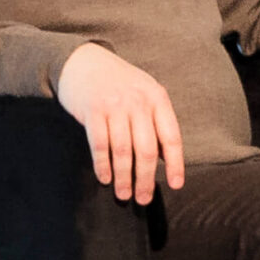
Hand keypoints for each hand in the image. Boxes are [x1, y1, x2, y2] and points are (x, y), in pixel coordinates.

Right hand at [57, 42, 187, 204]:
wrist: (82, 61)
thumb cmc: (118, 83)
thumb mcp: (144, 93)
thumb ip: (154, 121)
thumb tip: (164, 157)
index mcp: (157, 99)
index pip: (171, 137)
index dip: (175, 164)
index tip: (176, 185)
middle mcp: (138, 102)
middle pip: (147, 149)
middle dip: (146, 178)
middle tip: (143, 199)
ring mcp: (115, 106)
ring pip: (123, 150)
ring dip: (124, 177)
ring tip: (124, 194)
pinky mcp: (92, 111)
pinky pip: (99, 144)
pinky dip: (102, 165)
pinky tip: (105, 178)